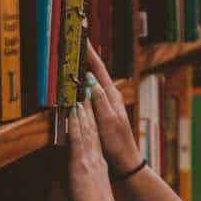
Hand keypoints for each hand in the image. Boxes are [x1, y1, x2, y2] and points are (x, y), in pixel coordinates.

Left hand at [68, 101, 119, 200]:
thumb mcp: (97, 194)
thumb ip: (92, 185)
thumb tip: (90, 186)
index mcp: (100, 166)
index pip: (95, 140)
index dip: (93, 123)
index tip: (90, 109)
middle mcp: (96, 159)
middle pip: (93, 130)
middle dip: (89, 111)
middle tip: (87, 92)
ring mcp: (90, 159)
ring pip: (87, 130)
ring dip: (83, 111)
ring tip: (81, 95)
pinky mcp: (82, 162)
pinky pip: (79, 138)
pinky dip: (77, 123)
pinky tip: (73, 112)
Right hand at [85, 42, 141, 173]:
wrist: (125, 160)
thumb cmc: (117, 142)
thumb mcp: (108, 121)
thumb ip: (99, 100)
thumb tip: (89, 80)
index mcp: (112, 96)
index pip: (99, 70)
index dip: (90, 54)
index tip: (82, 40)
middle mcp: (111, 96)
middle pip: (96, 72)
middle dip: (86, 57)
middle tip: (75, 43)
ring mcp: (107, 103)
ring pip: (93, 81)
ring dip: (85, 68)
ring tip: (75, 56)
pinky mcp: (103, 111)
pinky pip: (91, 92)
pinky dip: (84, 83)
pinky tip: (78, 82)